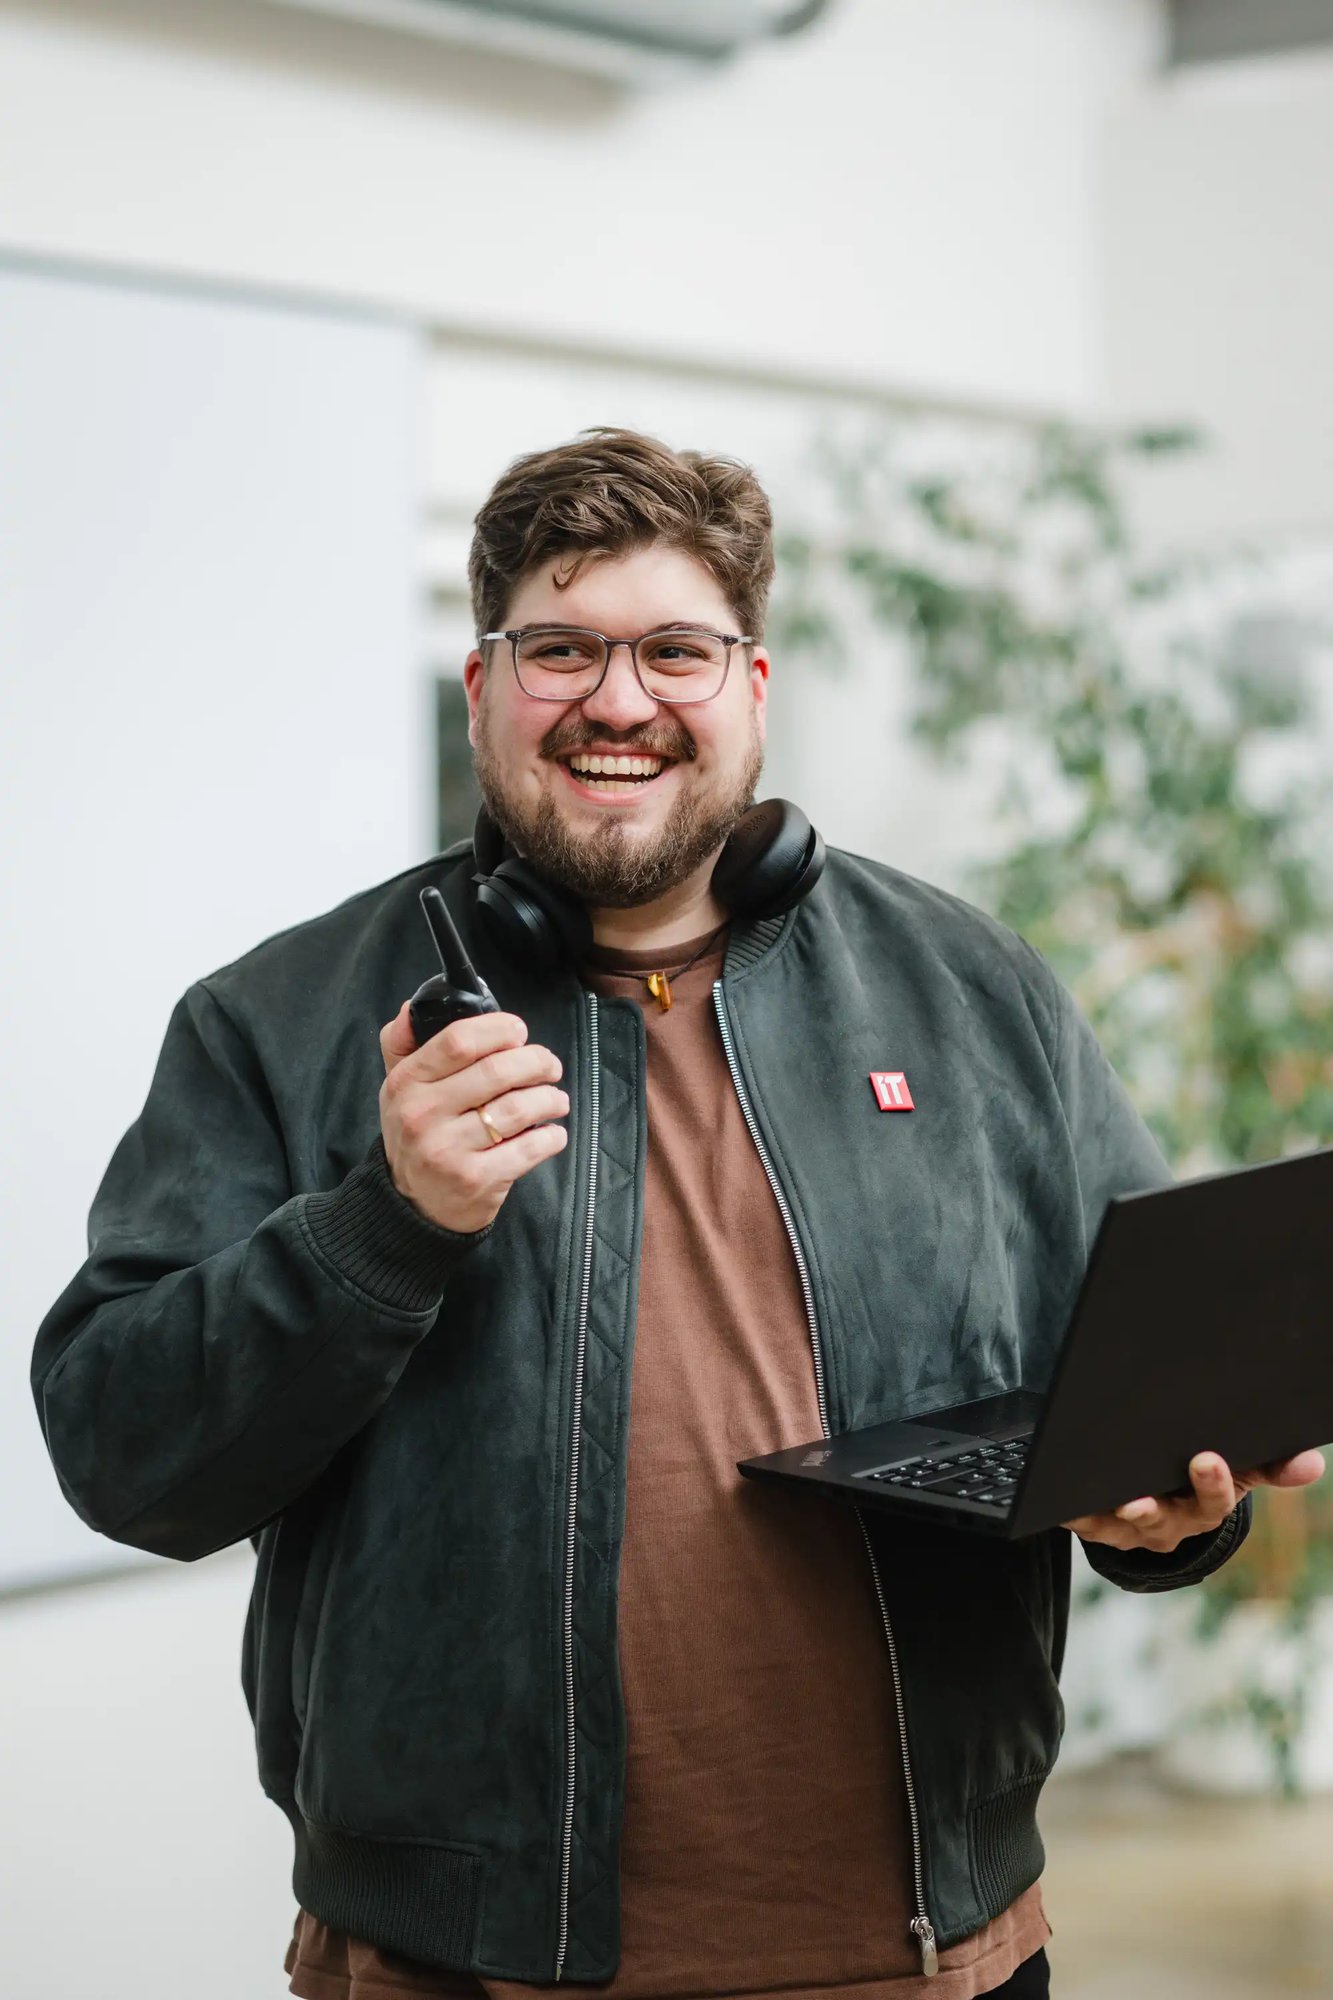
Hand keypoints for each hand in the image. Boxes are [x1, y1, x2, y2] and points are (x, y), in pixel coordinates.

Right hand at [379, 1003, 568, 1234]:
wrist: (414, 1207)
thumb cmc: (417, 1135)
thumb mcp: (398, 1089)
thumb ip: (402, 1044)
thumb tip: (411, 1007)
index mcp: (406, 1083)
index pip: (458, 1041)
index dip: (499, 1029)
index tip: (519, 1032)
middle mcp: (423, 1115)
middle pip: (497, 1071)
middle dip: (537, 1062)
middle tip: (550, 1066)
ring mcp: (449, 1150)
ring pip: (518, 1108)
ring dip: (549, 1098)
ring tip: (556, 1099)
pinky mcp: (476, 1180)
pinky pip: (528, 1149)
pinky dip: (551, 1137)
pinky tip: (552, 1133)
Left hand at [1062, 1446, 1326, 1553]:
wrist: (1166, 1501)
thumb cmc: (1203, 1478)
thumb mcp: (1240, 1470)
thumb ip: (1272, 1464)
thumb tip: (1312, 1463)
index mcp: (1206, 1507)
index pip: (1216, 1501)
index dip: (1213, 1484)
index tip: (1206, 1459)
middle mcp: (1171, 1522)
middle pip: (1163, 1518)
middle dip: (1152, 1508)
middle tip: (1140, 1499)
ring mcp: (1134, 1527)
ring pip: (1120, 1524)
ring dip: (1107, 1515)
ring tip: (1096, 1501)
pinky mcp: (1101, 1523)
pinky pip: (1084, 1521)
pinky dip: (1072, 1512)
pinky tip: (1061, 1501)